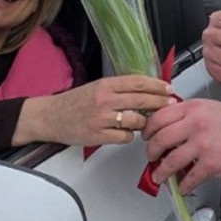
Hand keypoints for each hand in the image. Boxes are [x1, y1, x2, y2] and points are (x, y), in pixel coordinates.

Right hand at [13, 75, 173, 146]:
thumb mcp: (96, 87)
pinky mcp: (98, 136)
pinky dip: (129, 136)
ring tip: (144, 123)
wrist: (49, 116)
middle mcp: (105, 100)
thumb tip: (145, 91)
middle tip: (170, 104)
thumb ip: (118, 89)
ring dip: (144, 123)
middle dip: (160, 103)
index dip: (157, 85)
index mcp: (105, 84)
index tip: (168, 88)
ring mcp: (102, 118)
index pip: (138, 82)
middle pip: (141, 100)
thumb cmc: (73, 102)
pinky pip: (125, 138)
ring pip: (136, 121)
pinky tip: (125, 133)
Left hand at [142, 98, 220, 194]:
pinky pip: (190, 178)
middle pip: (160, 140)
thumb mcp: (206, 106)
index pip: (159, 117)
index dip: (148, 129)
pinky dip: (183, 185)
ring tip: (159, 175)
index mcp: (191, 109)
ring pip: (170, 161)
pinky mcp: (210, 164)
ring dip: (161, 172)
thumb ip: (186, 112)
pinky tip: (182, 186)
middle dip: (151, 152)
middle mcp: (194, 125)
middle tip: (151, 156)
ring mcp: (201, 145)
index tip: (146, 136)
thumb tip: (167, 120)